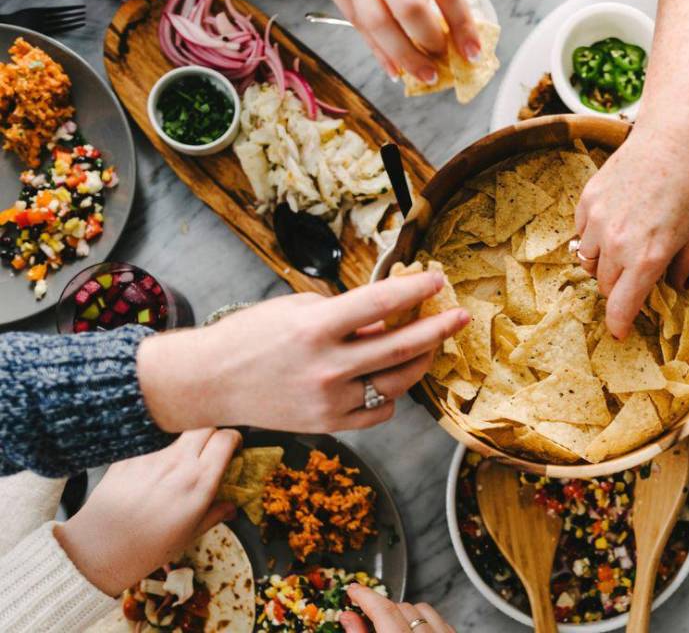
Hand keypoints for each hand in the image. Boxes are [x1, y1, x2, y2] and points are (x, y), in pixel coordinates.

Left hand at [55, 429, 240, 596]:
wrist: (99, 551)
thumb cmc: (147, 548)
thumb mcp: (190, 535)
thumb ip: (215, 514)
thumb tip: (231, 507)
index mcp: (198, 482)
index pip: (226, 438)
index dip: (234, 439)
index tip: (232, 447)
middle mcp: (177, 463)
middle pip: (204, 424)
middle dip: (212, 431)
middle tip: (210, 446)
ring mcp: (151, 457)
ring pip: (177, 429)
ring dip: (185, 437)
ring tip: (180, 456)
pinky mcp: (128, 456)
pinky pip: (150, 440)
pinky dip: (157, 446)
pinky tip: (153, 465)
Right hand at [137, 272, 469, 433]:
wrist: (210, 383)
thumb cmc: (250, 337)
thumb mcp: (296, 309)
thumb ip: (346, 314)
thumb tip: (389, 317)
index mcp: (315, 328)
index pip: (380, 304)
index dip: (415, 291)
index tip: (437, 282)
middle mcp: (326, 366)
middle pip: (401, 348)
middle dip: (437, 330)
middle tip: (459, 317)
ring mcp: (330, 399)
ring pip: (397, 382)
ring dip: (421, 362)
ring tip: (429, 345)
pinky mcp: (329, 423)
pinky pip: (379, 410)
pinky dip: (391, 393)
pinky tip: (390, 378)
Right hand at [322, 0, 480, 83]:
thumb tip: (463, 21)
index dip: (461, 25)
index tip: (473, 51)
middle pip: (408, 7)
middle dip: (430, 42)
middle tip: (445, 59)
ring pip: (374, 22)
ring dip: (402, 55)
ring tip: (424, 73)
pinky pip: (353, 20)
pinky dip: (375, 48)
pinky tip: (394, 66)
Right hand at [339, 584, 454, 632]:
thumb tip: (349, 618)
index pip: (383, 610)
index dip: (365, 596)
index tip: (354, 590)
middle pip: (402, 608)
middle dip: (383, 610)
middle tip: (367, 617)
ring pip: (423, 610)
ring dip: (405, 614)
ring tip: (392, 627)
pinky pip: (442, 621)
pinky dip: (426, 622)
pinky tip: (415, 632)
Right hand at [575, 116, 688, 338]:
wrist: (673, 139)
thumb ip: (683, 267)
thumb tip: (675, 288)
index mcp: (648, 258)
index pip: (621, 307)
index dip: (619, 324)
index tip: (619, 332)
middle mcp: (618, 244)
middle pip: (604, 285)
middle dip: (617, 289)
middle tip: (632, 279)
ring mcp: (598, 222)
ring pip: (588, 260)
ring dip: (602, 263)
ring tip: (622, 247)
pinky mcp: (587, 201)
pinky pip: (581, 233)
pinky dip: (593, 236)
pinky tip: (615, 222)